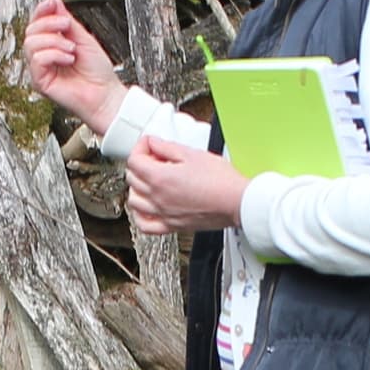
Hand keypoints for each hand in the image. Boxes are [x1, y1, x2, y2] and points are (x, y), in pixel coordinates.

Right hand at [21, 0, 121, 134]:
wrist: (106, 94)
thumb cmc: (98, 72)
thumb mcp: (83, 38)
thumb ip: (66, 21)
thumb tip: (53, 1)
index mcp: (52, 45)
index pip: (37, 23)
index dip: (41, 11)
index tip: (51, 2)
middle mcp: (43, 56)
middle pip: (30, 30)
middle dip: (49, 24)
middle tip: (68, 28)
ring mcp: (40, 70)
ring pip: (30, 43)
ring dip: (54, 41)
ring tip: (71, 49)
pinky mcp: (40, 82)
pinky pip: (37, 59)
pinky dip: (54, 54)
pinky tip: (68, 59)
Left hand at [125, 132, 249, 233]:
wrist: (237, 202)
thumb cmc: (220, 181)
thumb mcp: (192, 154)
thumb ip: (167, 147)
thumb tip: (152, 143)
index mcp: (160, 178)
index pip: (134, 160)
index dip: (140, 147)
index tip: (150, 145)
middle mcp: (157, 198)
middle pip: (132, 179)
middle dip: (140, 164)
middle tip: (155, 158)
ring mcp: (163, 213)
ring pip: (134, 201)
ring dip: (137, 188)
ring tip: (150, 180)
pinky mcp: (171, 226)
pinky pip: (144, 225)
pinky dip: (140, 216)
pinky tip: (147, 207)